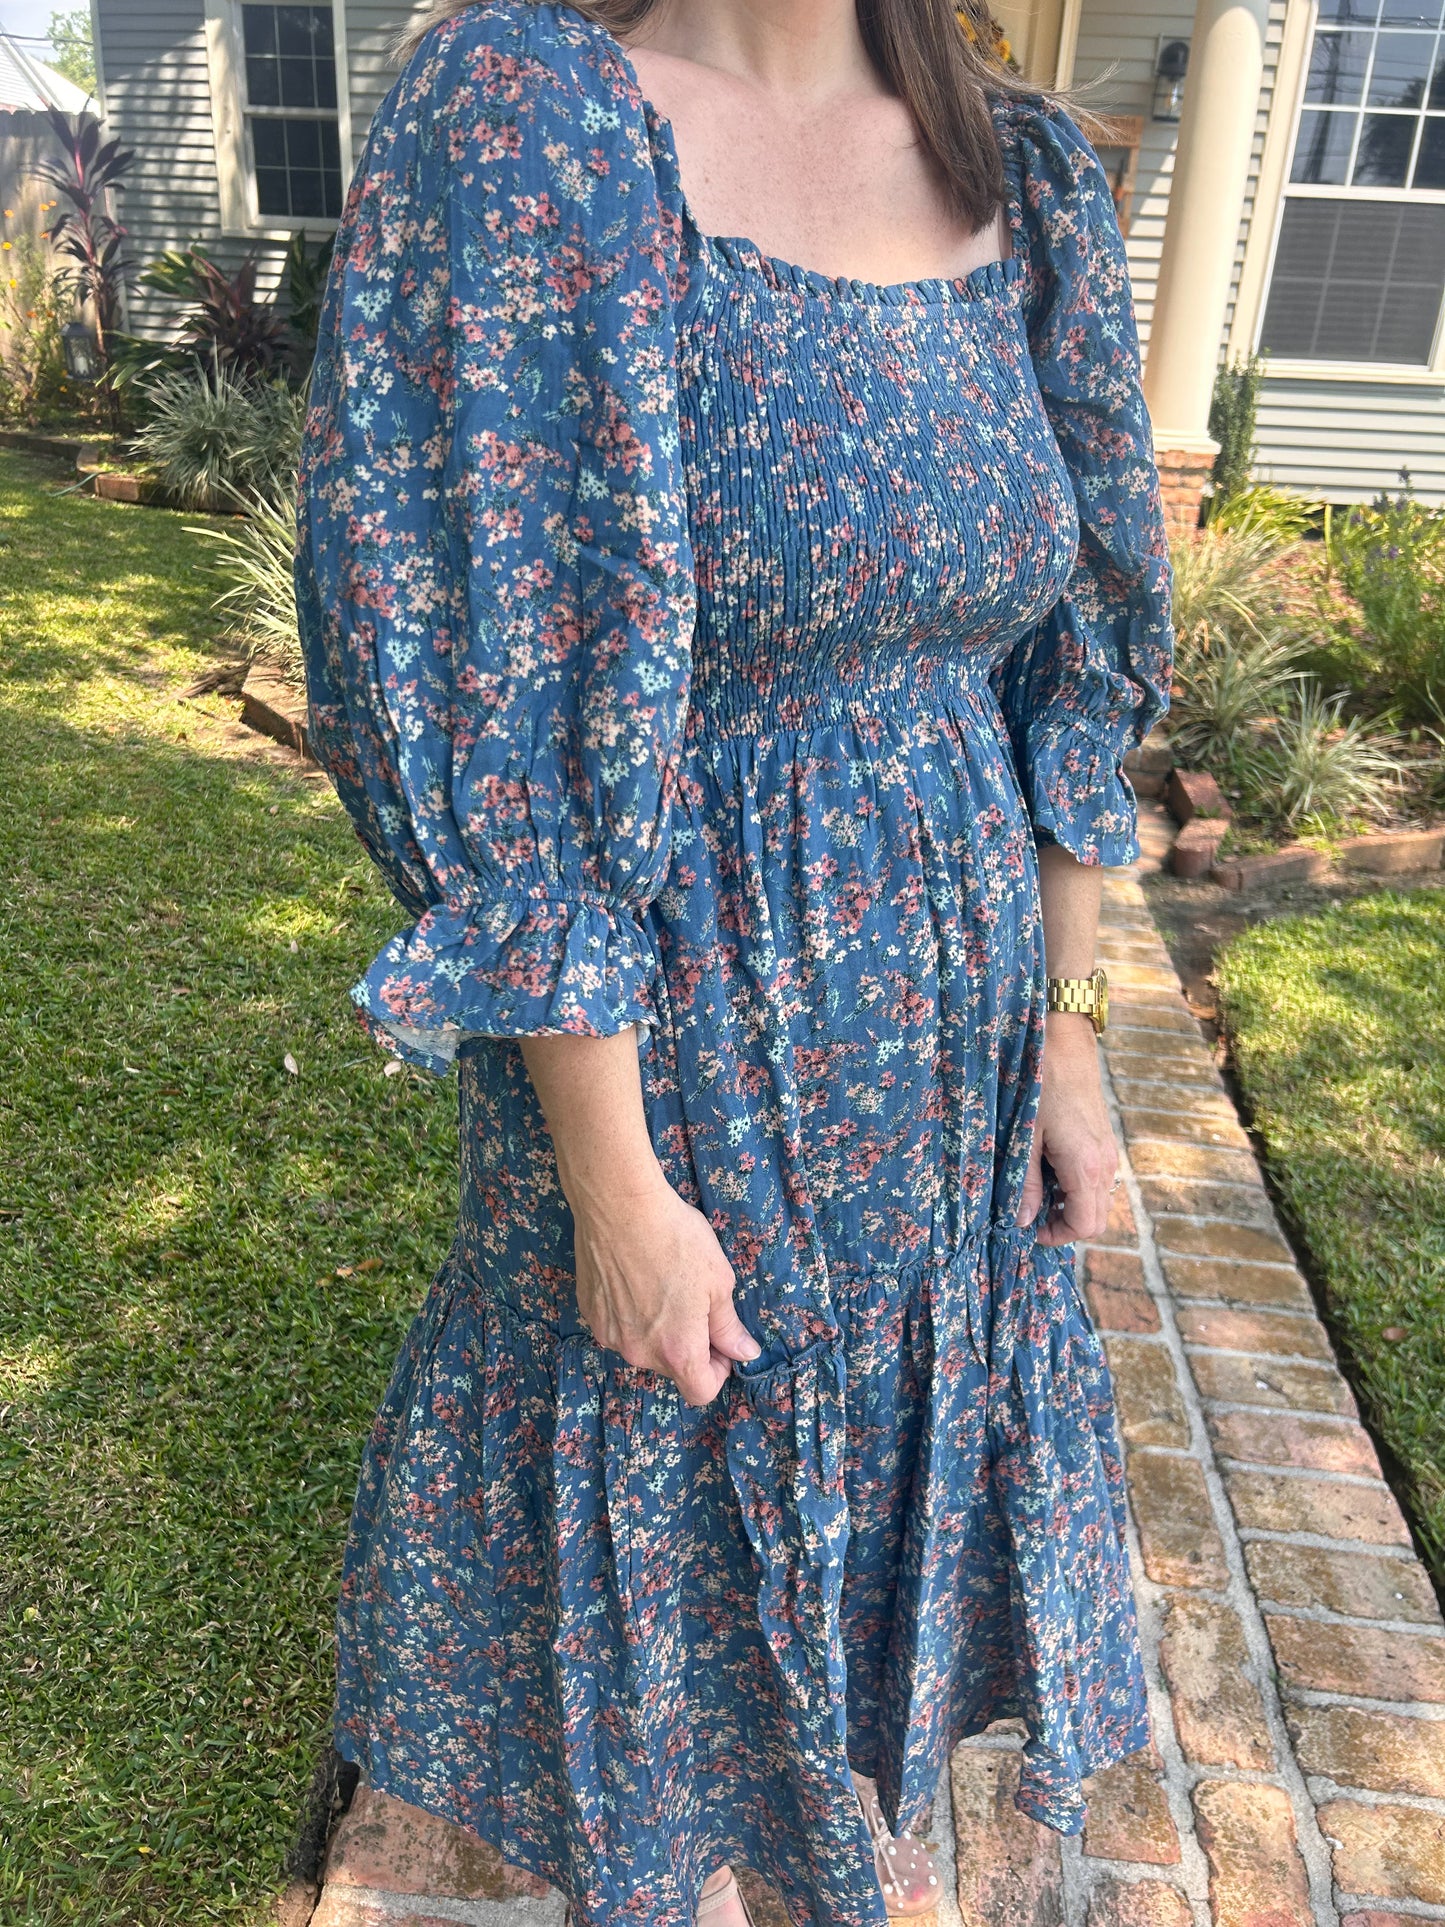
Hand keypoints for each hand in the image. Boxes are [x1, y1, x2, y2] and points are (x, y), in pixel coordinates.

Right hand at [571, 1163, 760, 1406]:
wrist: (619, 1207)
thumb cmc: (676, 1241)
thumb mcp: (718, 1282)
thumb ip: (729, 1326)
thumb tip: (744, 1353)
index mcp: (678, 1351)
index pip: (701, 1392)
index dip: (717, 1371)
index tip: (720, 1341)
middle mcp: (640, 1353)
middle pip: (671, 1367)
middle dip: (688, 1344)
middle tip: (695, 1300)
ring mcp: (610, 1335)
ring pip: (643, 1345)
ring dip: (658, 1328)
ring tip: (662, 1282)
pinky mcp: (590, 1313)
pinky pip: (619, 1326)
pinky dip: (630, 1312)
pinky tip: (635, 1277)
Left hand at [1016, 1013, 1118, 1246]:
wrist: (1064, 1045)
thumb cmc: (1039, 1087)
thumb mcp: (1025, 1138)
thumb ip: (1026, 1183)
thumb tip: (1023, 1221)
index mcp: (1085, 1167)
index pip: (1085, 1225)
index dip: (1058, 1235)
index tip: (1031, 1230)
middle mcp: (1104, 1164)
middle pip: (1096, 1219)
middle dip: (1064, 1224)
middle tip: (1032, 1215)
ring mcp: (1108, 1152)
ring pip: (1098, 1199)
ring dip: (1070, 1205)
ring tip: (1037, 1191)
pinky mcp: (1104, 1141)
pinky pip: (1097, 1179)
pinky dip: (1076, 1187)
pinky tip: (1049, 1169)